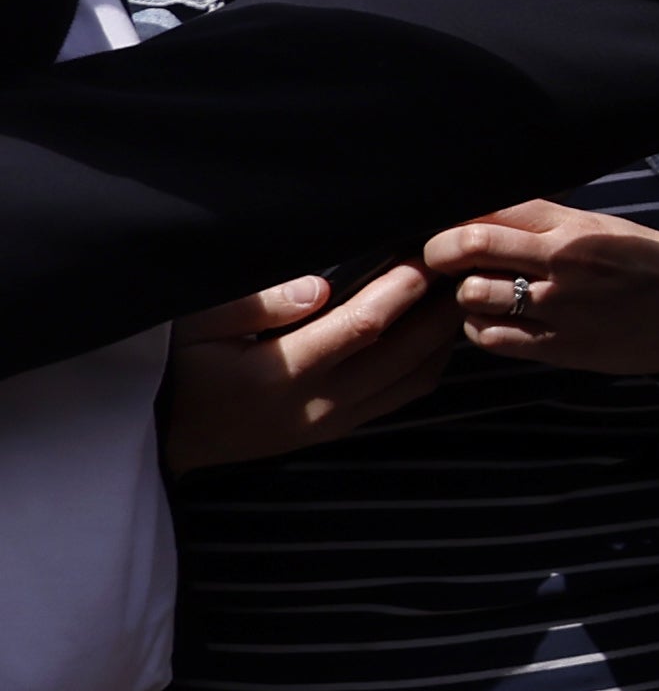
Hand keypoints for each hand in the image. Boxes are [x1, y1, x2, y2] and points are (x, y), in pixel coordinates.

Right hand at [159, 266, 446, 471]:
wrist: (165, 434)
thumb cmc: (175, 366)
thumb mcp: (194, 325)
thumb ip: (254, 304)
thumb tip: (318, 286)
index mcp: (280, 373)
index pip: (361, 327)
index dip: (400, 289)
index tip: (425, 255)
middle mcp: (318, 404)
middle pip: (405, 355)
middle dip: (438, 309)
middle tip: (462, 266)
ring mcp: (334, 422)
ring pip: (413, 380)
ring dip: (442, 337)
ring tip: (458, 292)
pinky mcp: (340, 429)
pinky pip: (401, 396)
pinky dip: (428, 362)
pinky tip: (435, 330)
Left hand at [425, 198, 658, 374]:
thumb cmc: (651, 263)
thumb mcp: (602, 227)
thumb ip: (545, 222)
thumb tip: (484, 216)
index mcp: (571, 224)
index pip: (487, 210)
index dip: (453, 219)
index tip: (447, 229)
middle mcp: (561, 261)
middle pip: (467, 246)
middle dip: (438, 252)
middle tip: (438, 260)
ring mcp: (560, 305)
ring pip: (471, 295)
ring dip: (463, 295)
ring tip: (475, 294)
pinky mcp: (562, 345)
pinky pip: (491, 338)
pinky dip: (478, 330)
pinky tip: (492, 323)